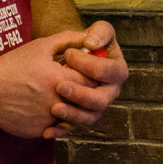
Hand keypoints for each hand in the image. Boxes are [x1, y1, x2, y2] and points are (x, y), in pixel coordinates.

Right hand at [0, 31, 94, 138]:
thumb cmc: (11, 66)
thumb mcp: (39, 47)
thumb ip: (66, 39)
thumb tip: (87, 36)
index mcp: (60, 80)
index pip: (92, 81)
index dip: (92, 76)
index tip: (87, 72)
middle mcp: (57, 102)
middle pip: (86, 101)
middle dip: (85, 93)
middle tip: (77, 86)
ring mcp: (48, 120)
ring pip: (72, 117)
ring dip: (72, 107)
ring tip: (62, 96)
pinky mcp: (38, 131)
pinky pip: (56, 127)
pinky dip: (55, 119)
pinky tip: (45, 107)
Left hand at [44, 20, 128, 139]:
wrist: (61, 62)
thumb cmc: (79, 45)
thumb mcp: (94, 32)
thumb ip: (98, 33)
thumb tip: (91, 44)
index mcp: (115, 69)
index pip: (110, 71)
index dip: (90, 64)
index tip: (68, 54)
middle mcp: (109, 90)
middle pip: (102, 99)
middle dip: (82, 94)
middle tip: (60, 86)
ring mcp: (95, 106)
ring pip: (90, 117)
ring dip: (73, 114)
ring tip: (54, 108)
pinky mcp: (80, 116)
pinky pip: (73, 128)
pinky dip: (60, 130)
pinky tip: (47, 131)